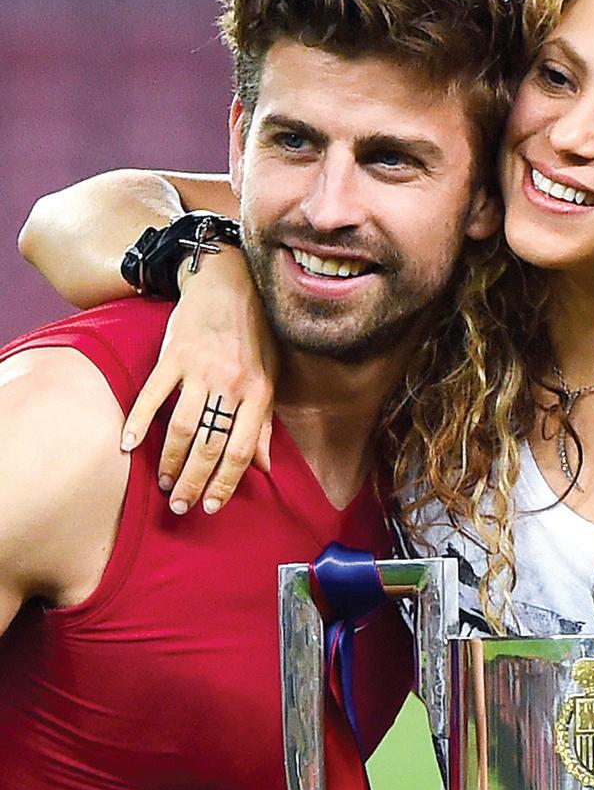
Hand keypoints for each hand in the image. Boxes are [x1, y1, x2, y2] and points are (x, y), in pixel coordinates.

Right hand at [120, 248, 277, 514]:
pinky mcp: (173, 356)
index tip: (211, 505)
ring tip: (162, 485)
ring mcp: (201, 369)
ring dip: (169, 461)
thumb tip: (265, 466)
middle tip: (180, 506)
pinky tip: (128, 445)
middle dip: (193, 481)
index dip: (226, 482)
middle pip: (210, 445)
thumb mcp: (270, 375)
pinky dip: (139, 422)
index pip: (242, 449)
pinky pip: (153, 395)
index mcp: (259, 392)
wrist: (229, 284)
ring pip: (183, 427)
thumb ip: (265, 422)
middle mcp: (231, 383)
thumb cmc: (254, 334)